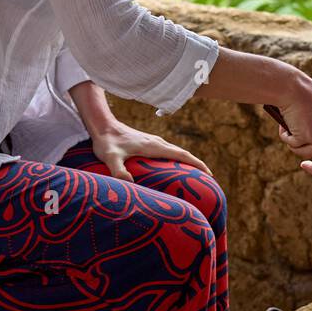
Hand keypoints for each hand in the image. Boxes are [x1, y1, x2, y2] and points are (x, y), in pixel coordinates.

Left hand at [89, 120, 212, 180]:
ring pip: (176, 152)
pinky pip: (168, 152)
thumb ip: (118, 170)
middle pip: (183, 153)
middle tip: (208, 181)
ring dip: (187, 162)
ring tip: (195, 177)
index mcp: (154, 146)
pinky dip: (177, 159)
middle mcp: (157, 142)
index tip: (209, 174)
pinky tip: (173, 169)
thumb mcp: (110, 157)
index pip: (181, 155)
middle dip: (197, 166)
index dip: (197, 164)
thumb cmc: (106, 142)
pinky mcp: (148, 143)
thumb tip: (130, 184)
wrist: (102, 126)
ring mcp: (153, 142)